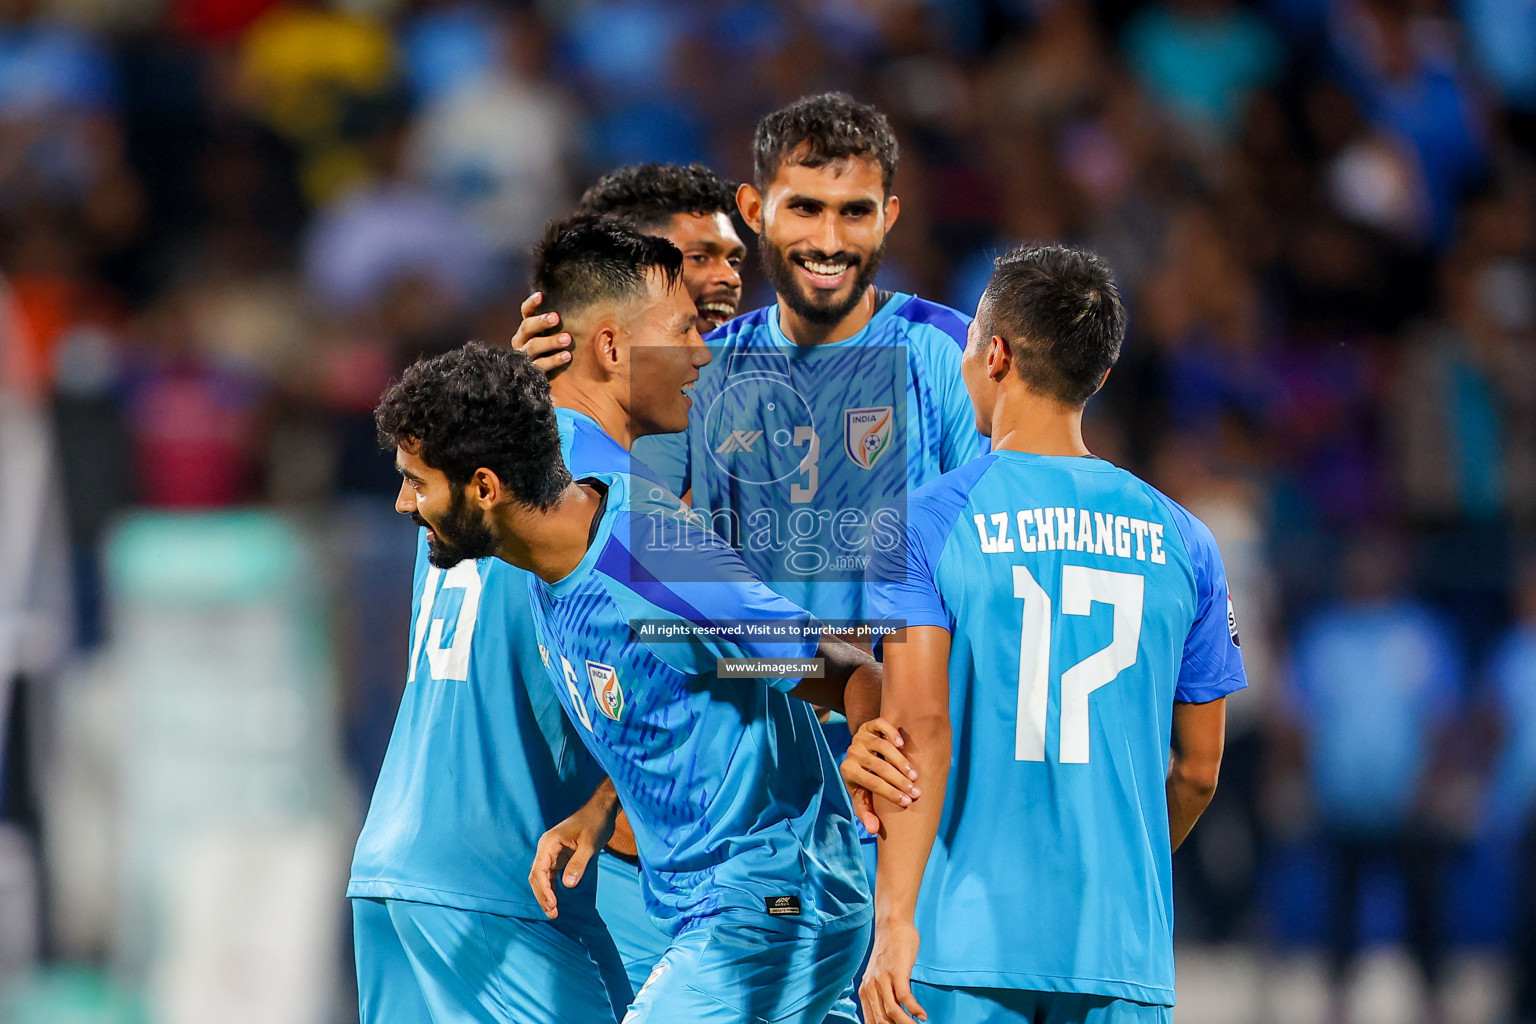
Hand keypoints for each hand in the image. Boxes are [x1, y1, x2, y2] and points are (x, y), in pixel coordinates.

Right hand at [509, 291, 571, 372]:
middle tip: (556, 317)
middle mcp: (521, 341)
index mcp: (527, 329)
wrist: (550, 380)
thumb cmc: (556, 349)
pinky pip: (540, 365)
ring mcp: (525, 357)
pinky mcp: (531, 371)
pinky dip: (554, 360)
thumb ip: (559, 323)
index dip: (531, 303)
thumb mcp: (555, 334)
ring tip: (567, 339)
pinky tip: (567, 356)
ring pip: (533, 346)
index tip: (541, 295)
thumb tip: (579, 303)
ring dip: (550, 341)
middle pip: (527, 327)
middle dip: (541, 322)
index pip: (525, 312)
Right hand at [529, 803, 616, 918]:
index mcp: (549, 843)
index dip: (544, 890)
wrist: (601, 810)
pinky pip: (550, 874)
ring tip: (553, 912)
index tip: (553, 905)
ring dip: (546, 894)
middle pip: (537, 876)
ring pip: (542, 877)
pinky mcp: (559, 855)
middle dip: (543, 895)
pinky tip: (556, 900)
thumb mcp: (589, 844)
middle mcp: (546, 848)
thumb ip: (578, 863)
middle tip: (553, 913)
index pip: (539, 870)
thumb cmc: (596, 823)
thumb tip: (568, 885)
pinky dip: (551, 887)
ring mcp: (552, 852)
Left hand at [841, 718, 919, 834]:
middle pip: (878, 766)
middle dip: (899, 780)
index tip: (908, 801)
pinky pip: (880, 725)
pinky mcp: (869, 726)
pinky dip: (891, 732)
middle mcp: (852, 752)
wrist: (860, 752)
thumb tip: (873, 831)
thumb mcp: (863, 796)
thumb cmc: (864, 779)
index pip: (871, 783)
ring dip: (900, 761)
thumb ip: (866, 812)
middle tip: (916, 791)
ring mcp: (860, 738)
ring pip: (882, 747)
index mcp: (848, 771)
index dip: (890, 793)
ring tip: (915, 775)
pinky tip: (903, 744)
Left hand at [860, 919, 925, 1022]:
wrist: (892, 924)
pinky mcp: (896, 971)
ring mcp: (882, 979)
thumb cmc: (890, 952)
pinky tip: (922, 1015)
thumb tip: (891, 1015)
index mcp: (865, 991)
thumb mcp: (879, 976)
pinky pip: (904, 996)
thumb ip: (881, 994)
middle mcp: (870, 987)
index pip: (871, 1021)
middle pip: (881, 1021)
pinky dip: (914, 1009)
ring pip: (892, 1012)